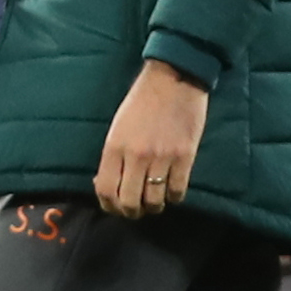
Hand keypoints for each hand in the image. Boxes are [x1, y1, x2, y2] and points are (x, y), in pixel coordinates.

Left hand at [96, 59, 208, 217]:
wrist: (174, 78)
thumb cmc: (142, 101)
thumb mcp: (118, 126)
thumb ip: (112, 155)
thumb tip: (106, 183)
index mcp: (114, 147)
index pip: (105, 190)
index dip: (109, 205)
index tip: (114, 207)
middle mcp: (136, 156)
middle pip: (129, 202)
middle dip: (131, 212)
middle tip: (136, 210)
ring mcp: (162, 157)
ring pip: (154, 201)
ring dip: (153, 207)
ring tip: (154, 203)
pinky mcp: (185, 157)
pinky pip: (177, 191)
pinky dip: (174, 198)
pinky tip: (171, 192)